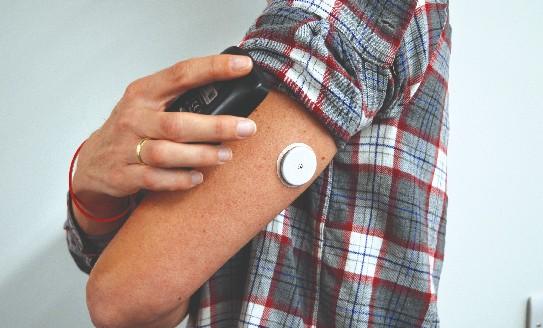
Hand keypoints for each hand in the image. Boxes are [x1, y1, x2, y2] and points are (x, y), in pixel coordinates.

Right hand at [72, 54, 256, 200]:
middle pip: (177, 123)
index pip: (181, 74)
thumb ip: (180, 97)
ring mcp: (126, 147)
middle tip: (246, 128)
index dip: (213, 69)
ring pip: (167, 153)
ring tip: (226, 155)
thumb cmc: (131, 127)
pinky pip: (155, 179)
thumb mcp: (149, 103)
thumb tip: (231, 93)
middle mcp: (134, 118)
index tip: (242, 67)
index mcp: (144, 93)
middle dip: (216, 126)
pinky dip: (179, 179)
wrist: (94, 160)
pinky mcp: (124, 174)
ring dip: (201, 155)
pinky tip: (198, 177)